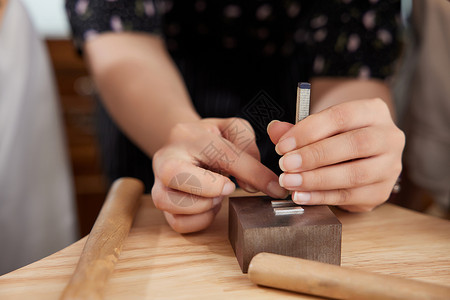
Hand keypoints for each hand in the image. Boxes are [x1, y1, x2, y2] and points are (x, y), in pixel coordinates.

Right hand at [152, 118, 287, 232]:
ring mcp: (158, 183)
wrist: (182, 144)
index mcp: (187, 135)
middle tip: (229, 187)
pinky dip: (199, 221)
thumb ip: (248, 150)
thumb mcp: (233, 131)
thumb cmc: (211, 139)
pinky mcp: (162, 205)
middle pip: (173, 174)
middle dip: (208, 187)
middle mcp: (165, 159)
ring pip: (169, 202)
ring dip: (202, 206)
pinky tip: (209, 207)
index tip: (274, 187)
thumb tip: (254, 185)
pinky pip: (177, 223)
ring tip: (217, 198)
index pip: (220, 152)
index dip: (251, 172)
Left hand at [267, 98, 404, 211]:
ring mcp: (389, 167)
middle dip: (314, 156)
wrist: (363, 159)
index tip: (283, 145)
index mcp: (373, 111)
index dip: (309, 131)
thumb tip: (275, 130)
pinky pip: (350, 196)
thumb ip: (297, 129)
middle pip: (354, 144)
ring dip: (316, 180)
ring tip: (290, 182)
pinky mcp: (381, 192)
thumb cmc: (339, 138)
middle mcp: (388, 137)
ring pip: (355, 174)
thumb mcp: (320, 128)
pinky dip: (321, 197)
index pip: (341, 116)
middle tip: (286, 165)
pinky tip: (301, 196)